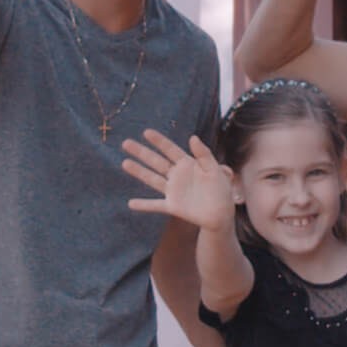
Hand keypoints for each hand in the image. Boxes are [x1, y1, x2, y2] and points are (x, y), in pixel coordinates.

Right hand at [121, 130, 236, 232]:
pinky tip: (131, 203)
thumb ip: (204, 155)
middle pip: (156, 161)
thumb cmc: (220, 190)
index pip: (171, 150)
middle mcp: (177, 175)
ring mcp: (173, 190)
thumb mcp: (215, 170)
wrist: (221, 214)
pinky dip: (144, 205)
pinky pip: (155, 205)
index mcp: (188, 164)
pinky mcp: (172, 206)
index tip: (146, 132)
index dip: (159, 141)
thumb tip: (192, 137)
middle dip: (142, 152)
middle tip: (126, 143)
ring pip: (152, 179)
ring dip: (138, 172)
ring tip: (124, 163)